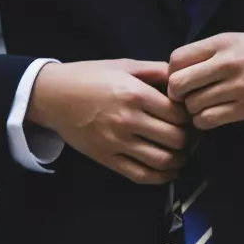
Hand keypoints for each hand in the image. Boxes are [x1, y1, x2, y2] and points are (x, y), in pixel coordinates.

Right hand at [26, 59, 190, 184]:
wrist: (53, 96)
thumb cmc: (90, 76)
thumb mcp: (124, 65)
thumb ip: (156, 71)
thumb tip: (184, 79)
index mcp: (135, 94)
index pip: (178, 114)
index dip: (190, 117)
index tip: (191, 116)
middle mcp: (128, 120)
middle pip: (175, 139)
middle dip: (189, 139)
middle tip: (191, 136)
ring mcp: (117, 142)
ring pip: (162, 160)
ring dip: (179, 160)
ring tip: (182, 153)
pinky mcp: (107, 159)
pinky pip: (140, 175)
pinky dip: (161, 177)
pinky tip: (169, 171)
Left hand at [168, 32, 243, 129]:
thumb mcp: (242, 40)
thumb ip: (213, 53)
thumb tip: (182, 71)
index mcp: (222, 42)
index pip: (176, 59)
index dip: (172, 73)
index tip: (183, 80)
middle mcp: (226, 62)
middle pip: (178, 84)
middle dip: (178, 95)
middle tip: (188, 98)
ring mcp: (237, 86)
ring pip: (192, 106)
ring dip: (193, 111)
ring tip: (205, 107)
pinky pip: (209, 120)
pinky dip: (205, 122)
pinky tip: (215, 117)